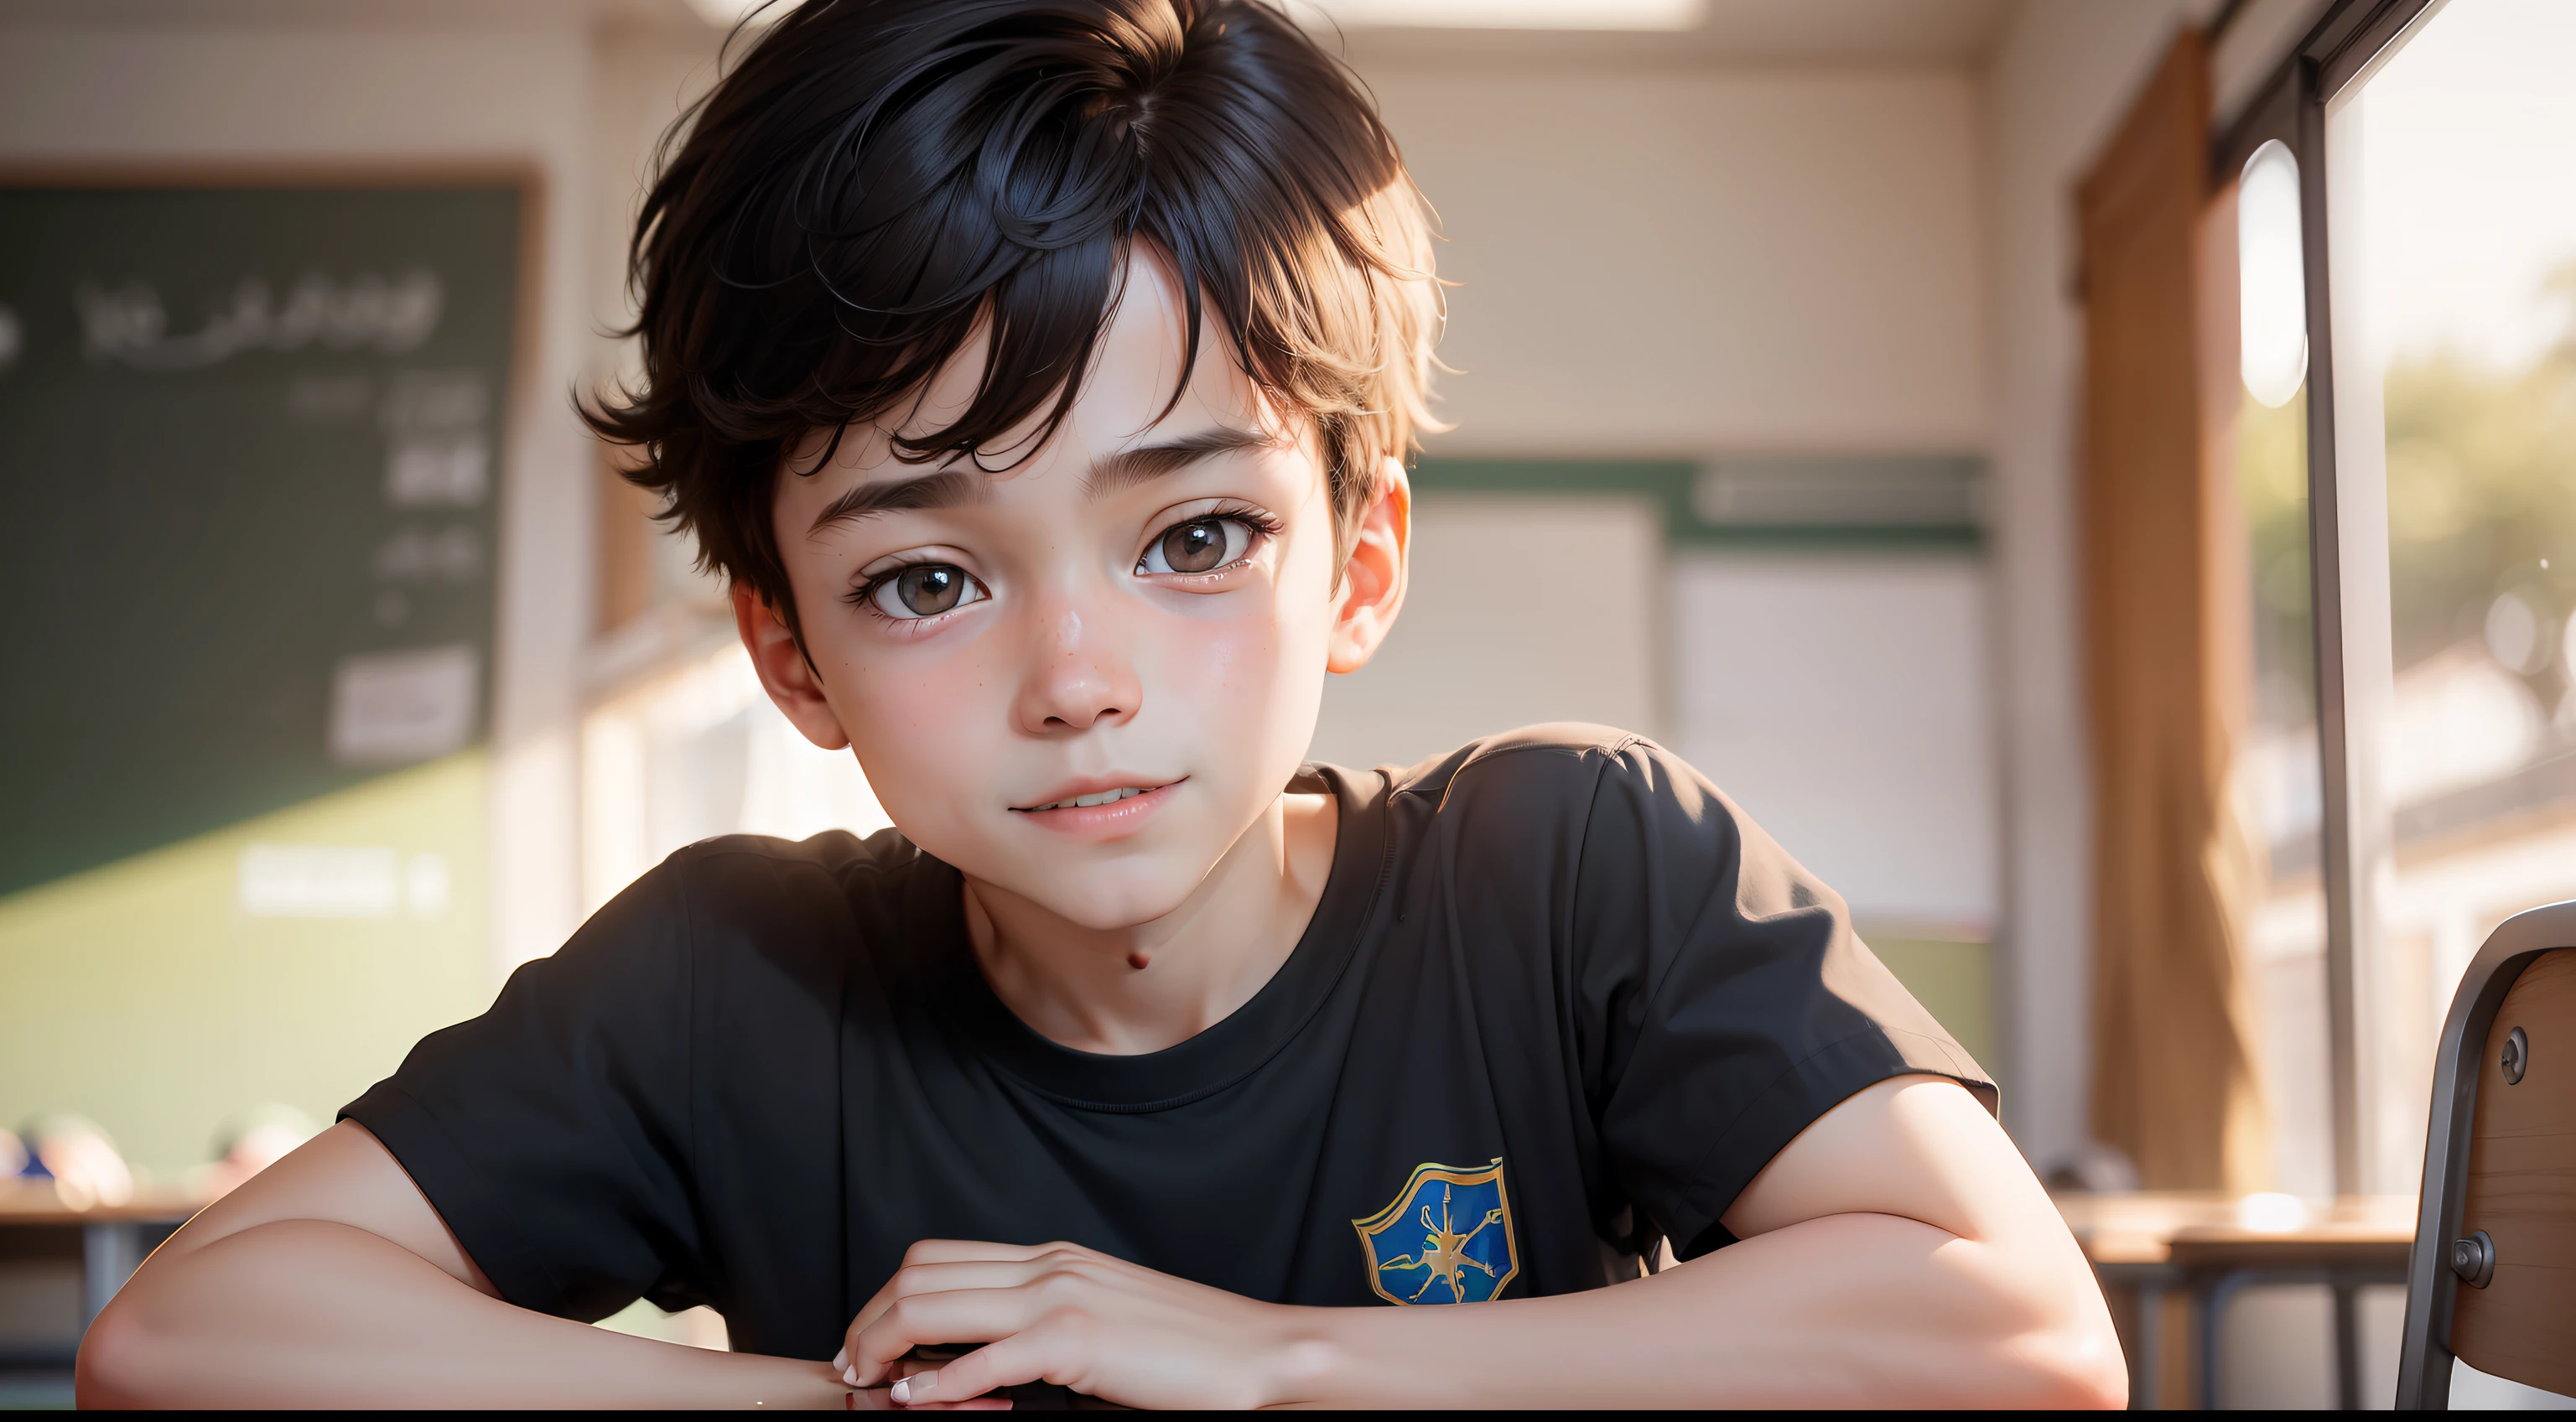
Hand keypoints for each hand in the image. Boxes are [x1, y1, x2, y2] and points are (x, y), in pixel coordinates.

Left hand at [833, 1239, 1317, 1408]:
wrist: (1258, 1354)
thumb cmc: (1188, 1350)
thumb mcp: (1102, 1321)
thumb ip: (1043, 1326)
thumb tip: (982, 1357)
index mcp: (1052, 1258)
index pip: (937, 1257)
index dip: (884, 1298)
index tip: (868, 1346)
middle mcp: (1048, 1265)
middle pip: (919, 1273)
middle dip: (867, 1320)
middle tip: (852, 1368)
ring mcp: (1060, 1298)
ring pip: (933, 1303)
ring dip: (884, 1345)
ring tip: (869, 1384)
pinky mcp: (1077, 1342)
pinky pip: (983, 1359)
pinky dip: (937, 1385)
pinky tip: (914, 1402)